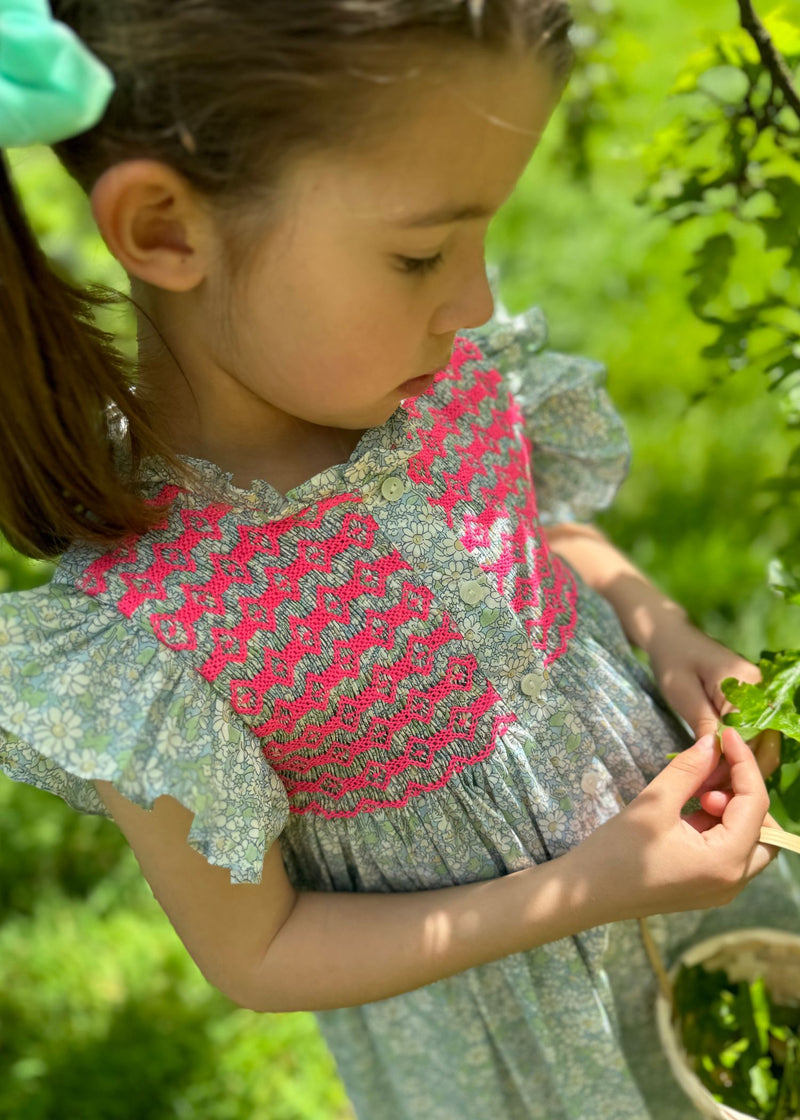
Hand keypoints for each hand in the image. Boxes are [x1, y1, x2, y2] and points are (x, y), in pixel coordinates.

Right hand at [576, 728, 775, 921]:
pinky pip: (730, 852)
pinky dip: (720, 826)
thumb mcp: (654, 803)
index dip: (744, 764)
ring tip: (696, 794)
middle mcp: (733, 881)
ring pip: (750, 840)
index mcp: (725, 863)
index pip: (755, 805)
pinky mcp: (707, 887)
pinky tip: (692, 809)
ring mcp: (721, 888)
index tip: (726, 735)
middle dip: (744, 795)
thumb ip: (689, 770)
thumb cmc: (616, 851)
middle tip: (709, 778)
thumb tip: (713, 743)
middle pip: (765, 830)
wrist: (586, 894)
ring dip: (732, 810)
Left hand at [647, 618, 780, 779]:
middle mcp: (760, 689)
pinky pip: (748, 734)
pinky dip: (733, 753)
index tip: (710, 786)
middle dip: (737, 770)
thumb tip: (718, 760)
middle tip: (708, 793)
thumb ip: (704, 725)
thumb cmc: (672, 659)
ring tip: (707, 786)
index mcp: (747, 684)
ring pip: (757, 742)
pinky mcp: (747, 702)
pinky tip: (713, 770)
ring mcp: (757, 696)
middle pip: (761, 742)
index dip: (733, 765)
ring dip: (735, 766)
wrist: (669, 635)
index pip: (751, 736)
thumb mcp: (683, 694)